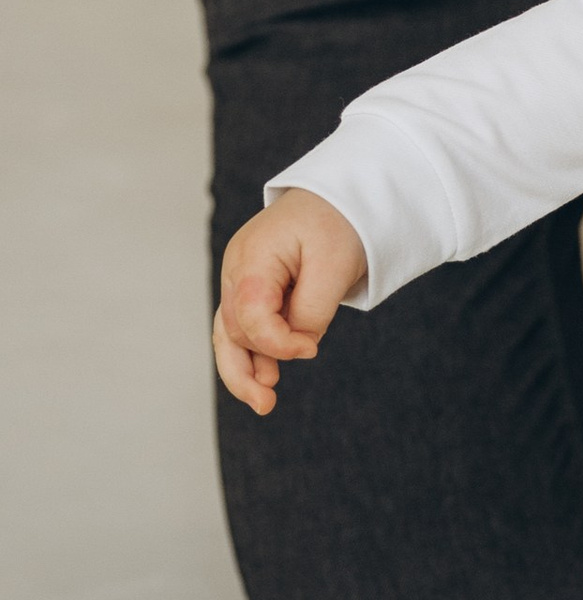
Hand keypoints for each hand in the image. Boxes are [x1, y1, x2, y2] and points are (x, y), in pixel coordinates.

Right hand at [215, 189, 368, 413]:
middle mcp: (237, 270)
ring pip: (228, 334)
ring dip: (242, 369)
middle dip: (247, 368)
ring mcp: (240, 280)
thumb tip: (299, 343)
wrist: (338, 196)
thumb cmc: (337, 223)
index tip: (310, 349)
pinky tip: (265, 377)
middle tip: (268, 403)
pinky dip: (253, 352)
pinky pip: (244, 327)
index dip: (276, 342)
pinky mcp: (253, 289)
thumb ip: (314, 308)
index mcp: (252, 257)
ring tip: (262, 403)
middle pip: (232, 329)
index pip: (250, 314)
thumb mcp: (335, 264)